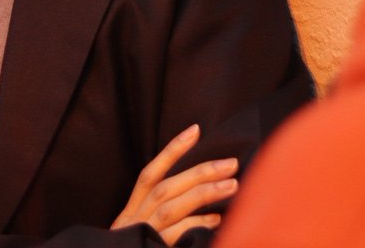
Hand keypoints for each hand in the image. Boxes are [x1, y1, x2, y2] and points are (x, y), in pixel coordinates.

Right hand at [111, 124, 238, 244]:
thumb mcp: (140, 232)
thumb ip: (163, 215)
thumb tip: (203, 201)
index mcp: (131, 210)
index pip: (150, 173)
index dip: (172, 150)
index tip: (195, 130)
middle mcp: (133, 218)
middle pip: (166, 187)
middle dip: (200, 172)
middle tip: (231, 163)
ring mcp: (141, 233)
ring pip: (171, 207)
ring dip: (203, 194)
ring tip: (233, 185)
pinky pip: (175, 234)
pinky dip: (197, 225)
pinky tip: (218, 221)